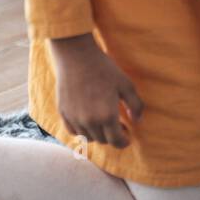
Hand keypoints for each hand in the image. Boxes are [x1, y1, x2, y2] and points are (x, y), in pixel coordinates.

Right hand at [48, 33, 143, 148]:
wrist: (76, 57)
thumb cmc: (104, 69)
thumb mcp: (127, 85)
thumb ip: (135, 105)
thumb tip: (136, 121)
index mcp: (107, 116)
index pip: (116, 141)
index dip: (124, 142)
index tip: (128, 136)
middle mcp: (89, 122)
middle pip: (103, 141)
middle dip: (113, 136)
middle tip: (119, 125)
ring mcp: (74, 118)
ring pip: (88, 138)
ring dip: (98, 134)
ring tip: (104, 122)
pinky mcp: (63, 113)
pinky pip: (73, 131)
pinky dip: (82, 130)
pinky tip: (89, 121)